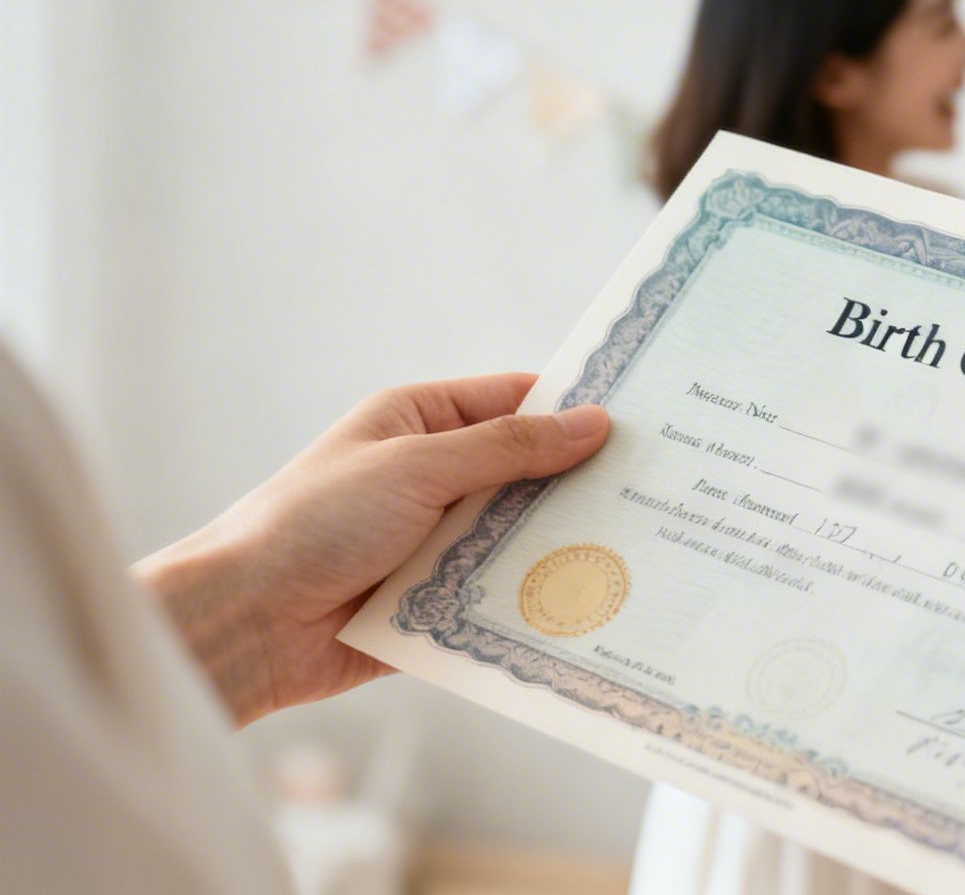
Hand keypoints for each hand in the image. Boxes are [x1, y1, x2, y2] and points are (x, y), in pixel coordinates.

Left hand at [135, 373, 608, 725]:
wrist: (245, 624)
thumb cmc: (311, 524)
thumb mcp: (417, 467)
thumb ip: (508, 448)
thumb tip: (591, 423)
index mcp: (420, 422)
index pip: (516, 401)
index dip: (575, 408)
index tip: (644, 420)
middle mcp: (433, 477)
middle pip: (528, 472)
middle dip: (581, 482)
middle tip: (658, 490)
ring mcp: (437, 540)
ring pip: (520, 534)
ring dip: (561, 543)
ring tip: (641, 547)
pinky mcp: (439, 599)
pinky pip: (502, 591)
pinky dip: (535, 596)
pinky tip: (591, 600)